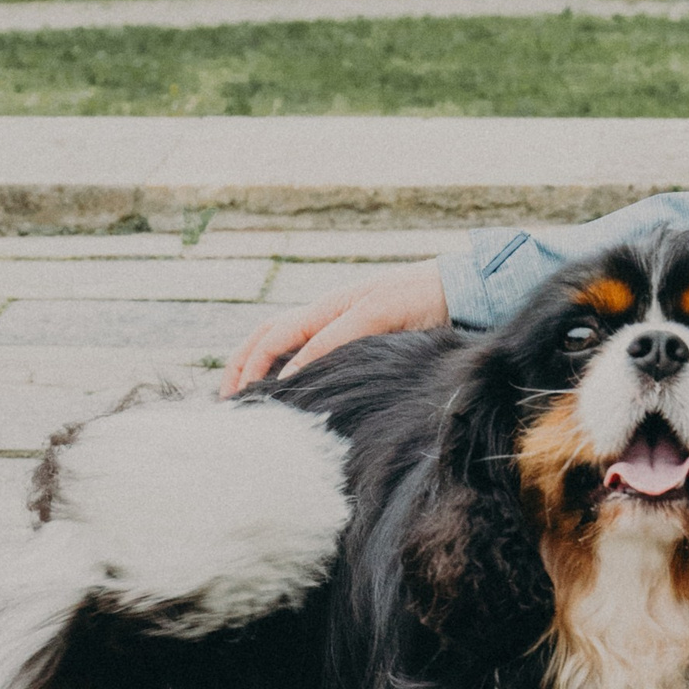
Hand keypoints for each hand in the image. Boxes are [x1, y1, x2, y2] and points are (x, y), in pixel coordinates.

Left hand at [224, 259, 450, 391]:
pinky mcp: (374, 309)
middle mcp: (331, 306)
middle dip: (239, 363)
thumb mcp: (379, 343)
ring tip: (246, 392)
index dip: (247, 360)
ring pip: (286, 329)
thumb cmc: (424, 320)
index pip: (274, 333)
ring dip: (259, 361)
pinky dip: (305, 359)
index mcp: (330, 313)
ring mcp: (350, 304)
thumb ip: (350, 357)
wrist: (461, 289)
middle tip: (226, 399)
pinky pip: (330, 337)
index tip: (234, 395)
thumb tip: (325, 394)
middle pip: (268, 329)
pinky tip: (290, 382)